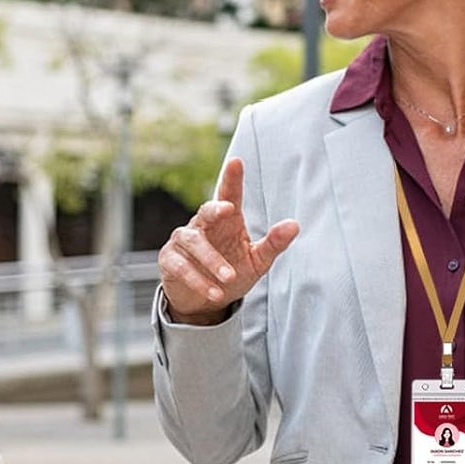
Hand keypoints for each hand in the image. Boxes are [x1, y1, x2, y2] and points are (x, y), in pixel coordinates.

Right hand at [158, 157, 299, 324]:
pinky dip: (198, 280)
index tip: (236, 162)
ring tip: (229, 277)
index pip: (228, 195)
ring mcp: (183, 242)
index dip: (232, 178)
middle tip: (228, 208)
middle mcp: (202, 225)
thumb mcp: (257, 260)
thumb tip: (294, 225)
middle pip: (206, 211)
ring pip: (194, 243)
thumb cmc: (232, 272)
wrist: (204, 301)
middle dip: (216, 208)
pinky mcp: (170, 260)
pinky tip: (214, 292)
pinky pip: (181, 267)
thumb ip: (274, 243)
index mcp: (226, 220)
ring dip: (212, 260)